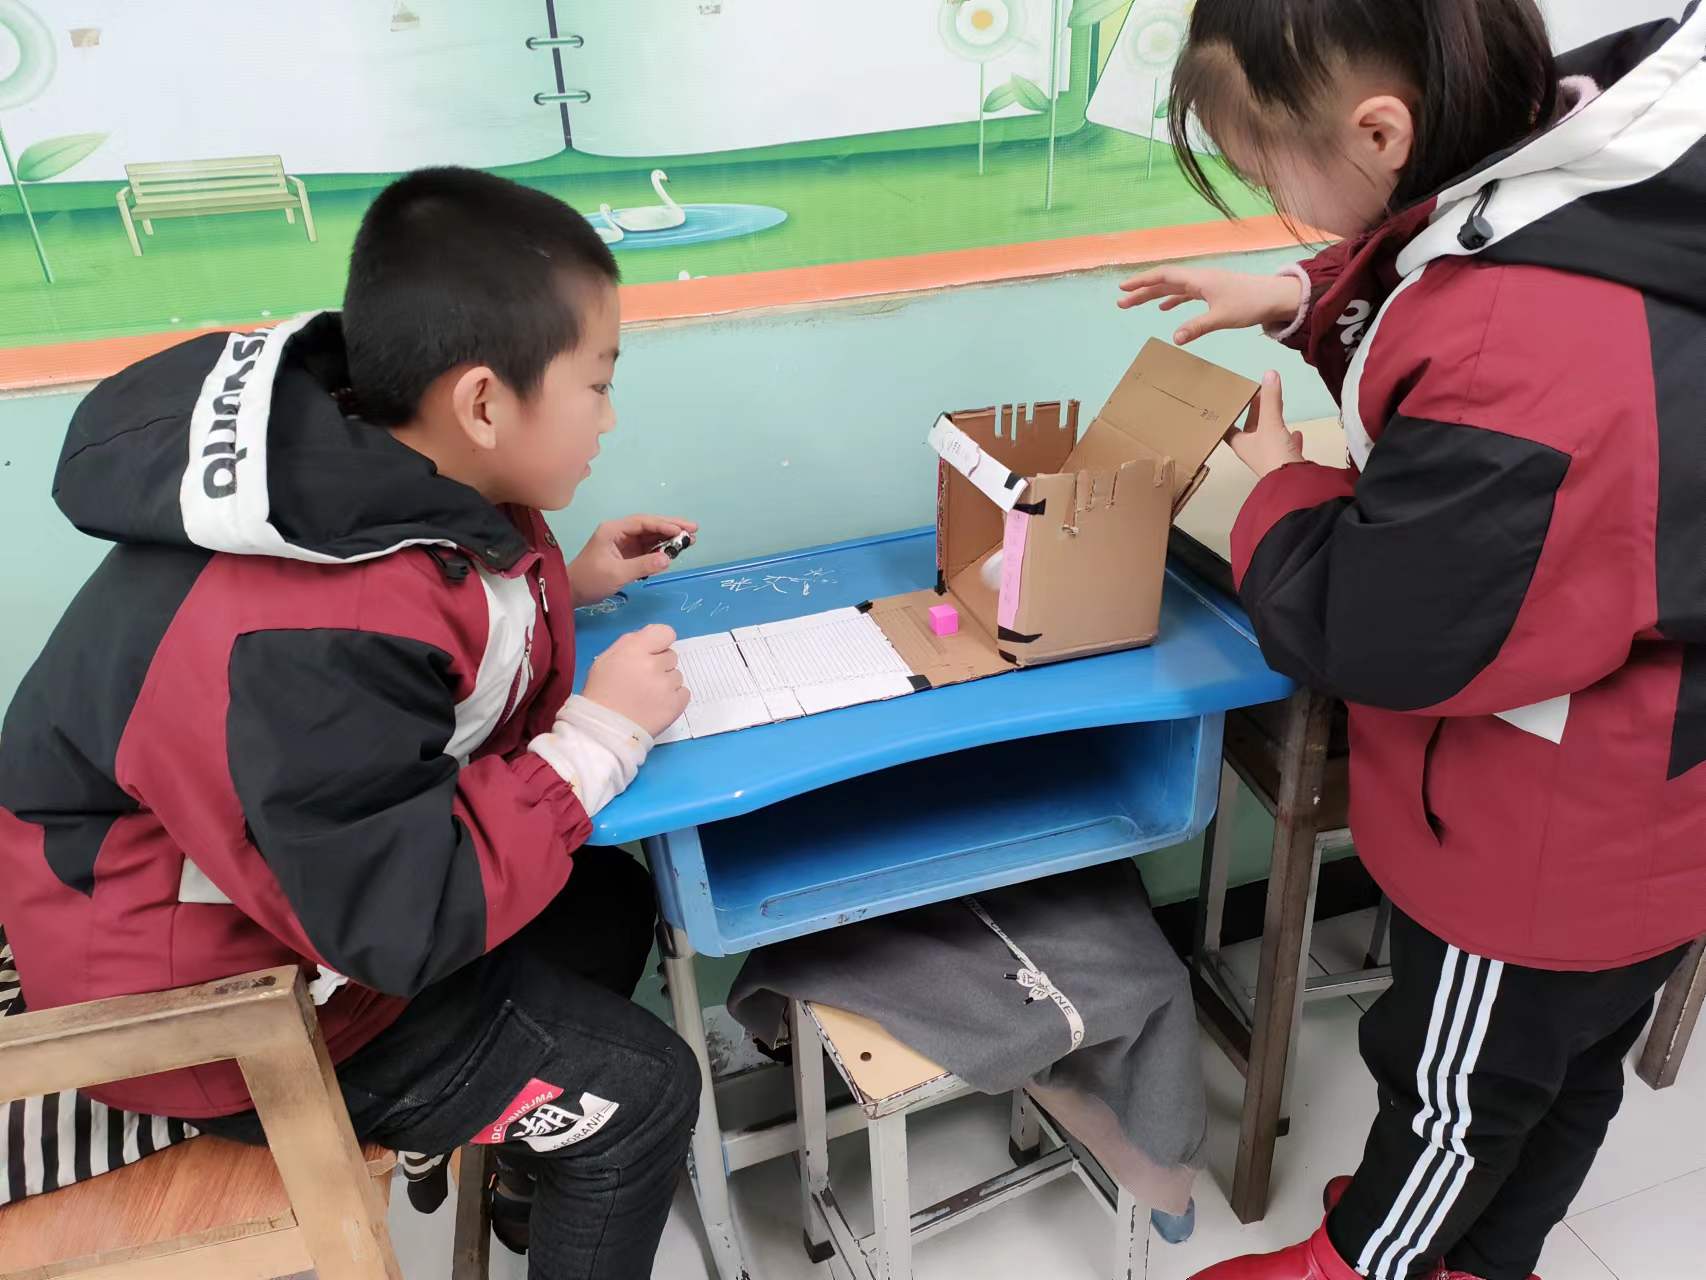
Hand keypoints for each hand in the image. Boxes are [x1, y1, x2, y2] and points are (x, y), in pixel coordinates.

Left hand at [569, 515, 698, 606]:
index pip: (643, 522)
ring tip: (690, 540)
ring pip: (651, 536)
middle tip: (694, 530)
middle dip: (671, 527)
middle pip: (650, 525)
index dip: (663, 525)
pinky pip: (648, 548)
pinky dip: (662, 549)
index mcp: (614, 530)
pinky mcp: (628, 554)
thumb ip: (643, 565)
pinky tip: (675, 550)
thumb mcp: (617, 573)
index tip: (681, 531)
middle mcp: (620, 532)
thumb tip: (668, 559)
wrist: (572, 593)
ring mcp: (625, 543)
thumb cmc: (590, 580)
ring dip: (669, 538)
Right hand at [582, 624, 687, 737]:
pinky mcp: (676, 705)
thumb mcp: (606, 659)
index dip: (659, 643)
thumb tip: (651, 636)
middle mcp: (654, 665)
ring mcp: (667, 686)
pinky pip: (683, 692)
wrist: (605, 730)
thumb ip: (630, 642)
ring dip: (666, 682)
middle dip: (660, 665)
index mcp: (634, 649)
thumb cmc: (601, 692)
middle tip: (642, 680)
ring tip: (648, 695)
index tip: (651, 653)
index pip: (665, 633)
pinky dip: (673, 697)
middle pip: (671, 656)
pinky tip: (657, 704)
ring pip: (677, 675)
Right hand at [1118, 267, 1302, 344]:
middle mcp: (1199, 278)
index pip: (1163, 276)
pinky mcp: (1212, 292)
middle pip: (1164, 281)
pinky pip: (1185, 293)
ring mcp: (1205, 285)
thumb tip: (1173, 339)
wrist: (1275, 297)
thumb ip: (1196, 327)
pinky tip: (1164, 309)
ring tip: (1134, 304)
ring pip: (1173, 287)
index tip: (1123, 288)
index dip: (1142, 281)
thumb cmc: (1249, 304)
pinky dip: (1172, 299)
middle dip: (1141, 291)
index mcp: (1198, 279)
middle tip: (1121, 302)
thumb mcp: (1221, 317)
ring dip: (1153, 295)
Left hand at [1226, 372, 1304, 479]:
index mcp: (1241, 443)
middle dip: (1255, 413)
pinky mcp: (1286, 464)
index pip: (1229, 428)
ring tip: (1277, 407)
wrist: (1294, 483)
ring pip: (1268, 437)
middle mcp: (1252, 451)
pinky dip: (1290, 439)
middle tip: (1259, 394)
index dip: (1229, 415)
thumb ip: (1271, 399)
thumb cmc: (1273, 453)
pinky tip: (1297, 433)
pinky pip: (1286, 448)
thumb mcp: (1271, 422)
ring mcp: (1269, 458)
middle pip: (1250, 428)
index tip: (1231, 401)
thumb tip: (1269, 373)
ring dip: (1272, 423)